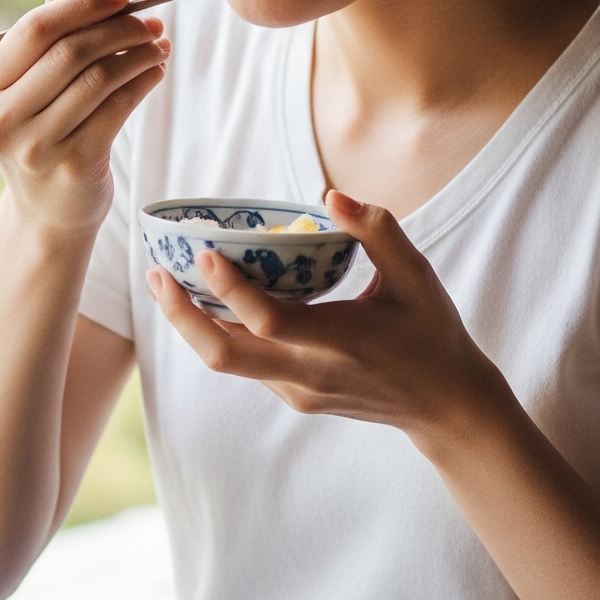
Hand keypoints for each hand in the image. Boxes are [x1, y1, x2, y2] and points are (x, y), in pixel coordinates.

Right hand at [0, 0, 169, 236]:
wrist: (48, 214)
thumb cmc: (43, 137)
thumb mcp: (34, 88)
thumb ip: (46, 37)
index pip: (34, 30)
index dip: (82, 6)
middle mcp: (1, 120)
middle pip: (69, 52)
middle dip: (118, 29)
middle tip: (151, 20)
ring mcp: (36, 147)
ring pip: (98, 79)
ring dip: (137, 55)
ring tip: (158, 44)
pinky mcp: (74, 165)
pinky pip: (118, 109)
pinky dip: (143, 83)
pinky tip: (156, 71)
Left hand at [146, 191, 504, 440]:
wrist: (444, 404)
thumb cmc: (432, 331)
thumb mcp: (418, 277)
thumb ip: (379, 233)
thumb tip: (331, 194)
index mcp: (341, 343)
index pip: (271, 321)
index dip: (231, 290)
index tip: (204, 253)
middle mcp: (310, 375)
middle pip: (225, 355)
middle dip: (182, 316)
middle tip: (156, 273)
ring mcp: (298, 392)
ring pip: (228, 362)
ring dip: (193, 324)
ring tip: (167, 282)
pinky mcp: (294, 398)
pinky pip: (246, 364)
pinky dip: (222, 332)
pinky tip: (208, 300)